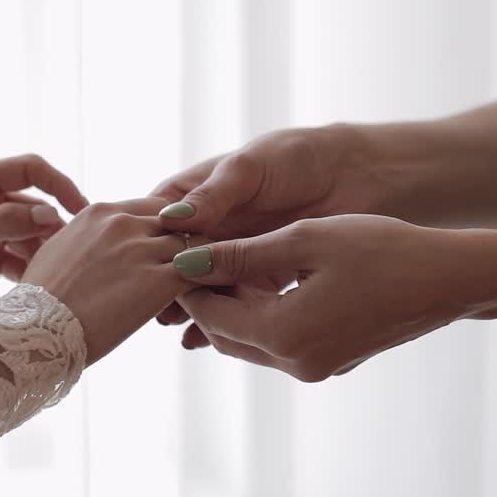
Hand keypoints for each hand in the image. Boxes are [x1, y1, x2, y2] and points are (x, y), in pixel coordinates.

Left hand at [0, 154, 88, 330]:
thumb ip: (4, 223)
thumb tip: (51, 214)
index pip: (29, 168)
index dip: (60, 184)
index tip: (83, 210)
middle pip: (34, 205)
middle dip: (54, 228)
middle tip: (71, 257)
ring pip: (30, 234)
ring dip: (44, 252)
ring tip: (55, 275)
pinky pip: (20, 256)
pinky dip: (31, 268)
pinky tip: (38, 285)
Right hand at [23, 198, 201, 364]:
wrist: (35, 333)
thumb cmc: (39, 305)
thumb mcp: (56, 253)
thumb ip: (84, 240)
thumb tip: (92, 247)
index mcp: (100, 212)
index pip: (154, 209)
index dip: (166, 232)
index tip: (168, 256)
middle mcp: (123, 222)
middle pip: (179, 223)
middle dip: (188, 244)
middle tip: (196, 271)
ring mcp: (141, 249)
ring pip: (194, 244)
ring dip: (201, 265)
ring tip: (204, 289)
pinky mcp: (158, 280)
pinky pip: (199, 272)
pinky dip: (205, 285)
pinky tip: (202, 303)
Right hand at [150, 124, 382, 331]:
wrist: (354, 174)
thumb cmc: (296, 157)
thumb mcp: (248, 168)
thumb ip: (213, 195)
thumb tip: (173, 221)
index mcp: (196, 195)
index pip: (159, 224)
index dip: (149, 249)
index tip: (143, 273)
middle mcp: (211, 227)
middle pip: (179, 263)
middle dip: (169, 288)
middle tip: (160, 313)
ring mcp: (235, 253)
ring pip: (206, 286)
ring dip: (194, 309)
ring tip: (182, 330)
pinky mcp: (262, 275)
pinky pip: (237, 301)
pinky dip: (224, 319)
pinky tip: (208, 339)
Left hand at [171, 215, 493, 381]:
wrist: (448, 279)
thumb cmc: (381, 249)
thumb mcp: (305, 240)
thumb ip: (242, 255)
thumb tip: (187, 262)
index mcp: (284, 334)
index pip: (210, 314)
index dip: (190, 281)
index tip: (181, 246)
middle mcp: (294, 363)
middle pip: (225, 334)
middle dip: (208, 297)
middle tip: (201, 253)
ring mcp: (314, 368)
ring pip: (250, 341)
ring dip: (235, 306)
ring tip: (232, 260)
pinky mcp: (330, 362)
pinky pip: (279, 343)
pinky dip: (263, 316)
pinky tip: (267, 279)